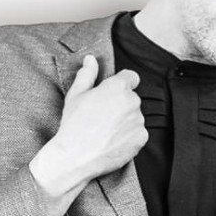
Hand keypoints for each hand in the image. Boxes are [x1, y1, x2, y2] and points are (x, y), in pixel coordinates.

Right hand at [29, 55, 147, 215]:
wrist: (76, 156)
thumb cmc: (74, 125)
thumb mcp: (76, 95)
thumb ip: (87, 74)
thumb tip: (91, 59)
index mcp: (118, 87)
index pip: (131, 77)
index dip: (122, 83)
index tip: (112, 93)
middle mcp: (133, 102)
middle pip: (132, 98)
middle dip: (121, 104)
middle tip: (102, 115)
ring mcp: (139, 121)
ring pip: (135, 116)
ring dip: (125, 120)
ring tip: (105, 130)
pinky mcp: (141, 138)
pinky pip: (138, 133)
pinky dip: (129, 136)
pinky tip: (112, 140)